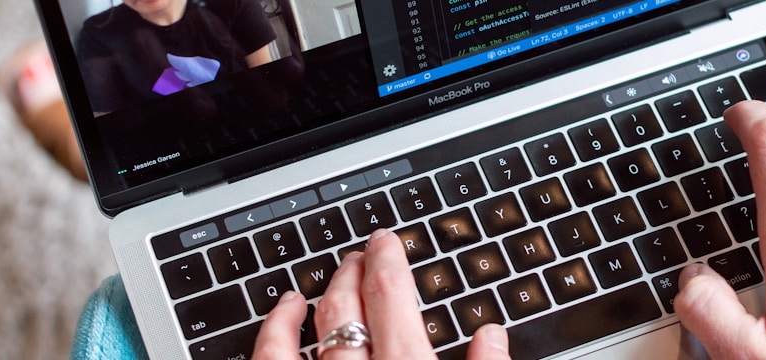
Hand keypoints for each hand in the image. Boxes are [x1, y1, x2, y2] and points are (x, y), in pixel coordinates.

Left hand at [252, 229, 510, 358]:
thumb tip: (492, 336)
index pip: (391, 296)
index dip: (388, 261)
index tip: (386, 241)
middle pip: (353, 303)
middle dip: (360, 270)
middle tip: (367, 252)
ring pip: (318, 324)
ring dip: (329, 290)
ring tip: (339, 271)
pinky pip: (273, 357)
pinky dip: (276, 329)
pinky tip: (285, 309)